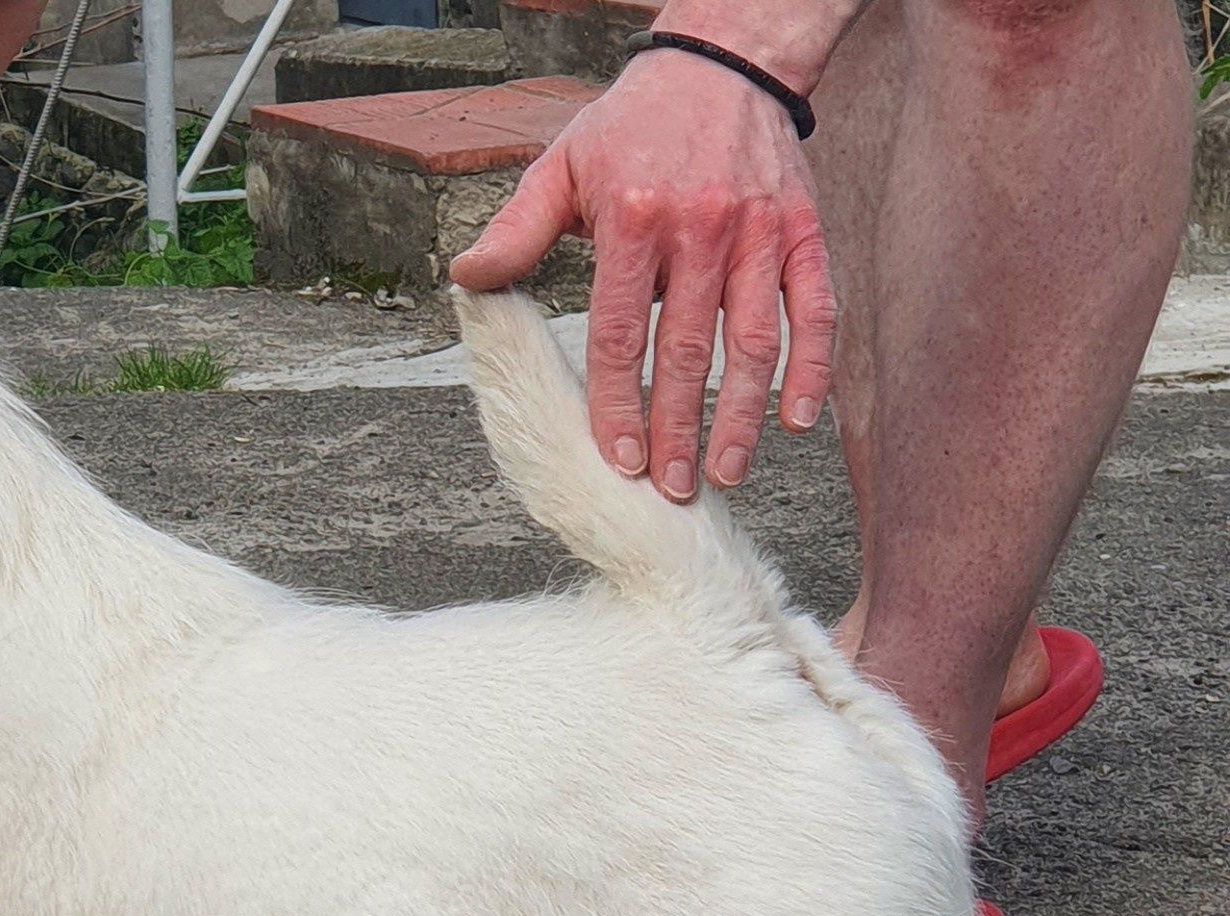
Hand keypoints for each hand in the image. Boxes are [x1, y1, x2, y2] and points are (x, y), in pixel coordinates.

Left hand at [451, 50, 834, 500]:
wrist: (724, 61)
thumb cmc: (633, 126)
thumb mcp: (561, 165)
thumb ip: (515, 230)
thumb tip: (467, 277)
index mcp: (632, 218)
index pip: (619, 333)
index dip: (618, 403)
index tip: (617, 458)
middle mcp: (699, 227)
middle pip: (686, 350)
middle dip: (677, 428)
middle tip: (670, 487)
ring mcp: (758, 232)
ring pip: (753, 342)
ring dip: (740, 417)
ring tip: (725, 473)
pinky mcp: (804, 232)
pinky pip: (815, 310)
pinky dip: (810, 369)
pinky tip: (795, 422)